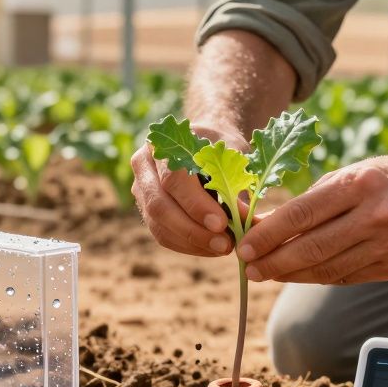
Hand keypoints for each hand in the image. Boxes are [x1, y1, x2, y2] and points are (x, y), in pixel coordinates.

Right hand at [131, 122, 248, 256]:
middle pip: (159, 207)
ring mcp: (142, 191)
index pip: (173, 179)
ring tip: (222, 248)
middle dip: (193, 231)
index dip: (196, 205)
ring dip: (192, 243)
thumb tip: (245, 222)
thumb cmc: (221, 145)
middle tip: (224, 245)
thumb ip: (235, 185)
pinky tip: (211, 248)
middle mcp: (144, 167)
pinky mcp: (147, 211)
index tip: (221, 224)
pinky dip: (188, 246)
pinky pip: (163, 235)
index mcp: (163, 144)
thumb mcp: (232, 157)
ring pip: (159, 226)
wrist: (205, 138)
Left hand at [237, 151, 387, 283]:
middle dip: (274, 262)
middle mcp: (378, 215)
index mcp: (360, 184)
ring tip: (268, 273)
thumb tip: (259, 226)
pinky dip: (319, 276)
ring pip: (329, 270)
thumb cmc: (381, 178)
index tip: (244, 247)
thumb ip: (305, 203)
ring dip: (292, 275)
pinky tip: (300, 274)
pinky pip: (348, 277)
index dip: (268, 235)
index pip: (302, 215)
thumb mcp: (344, 176)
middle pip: (313, 248)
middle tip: (249, 269)